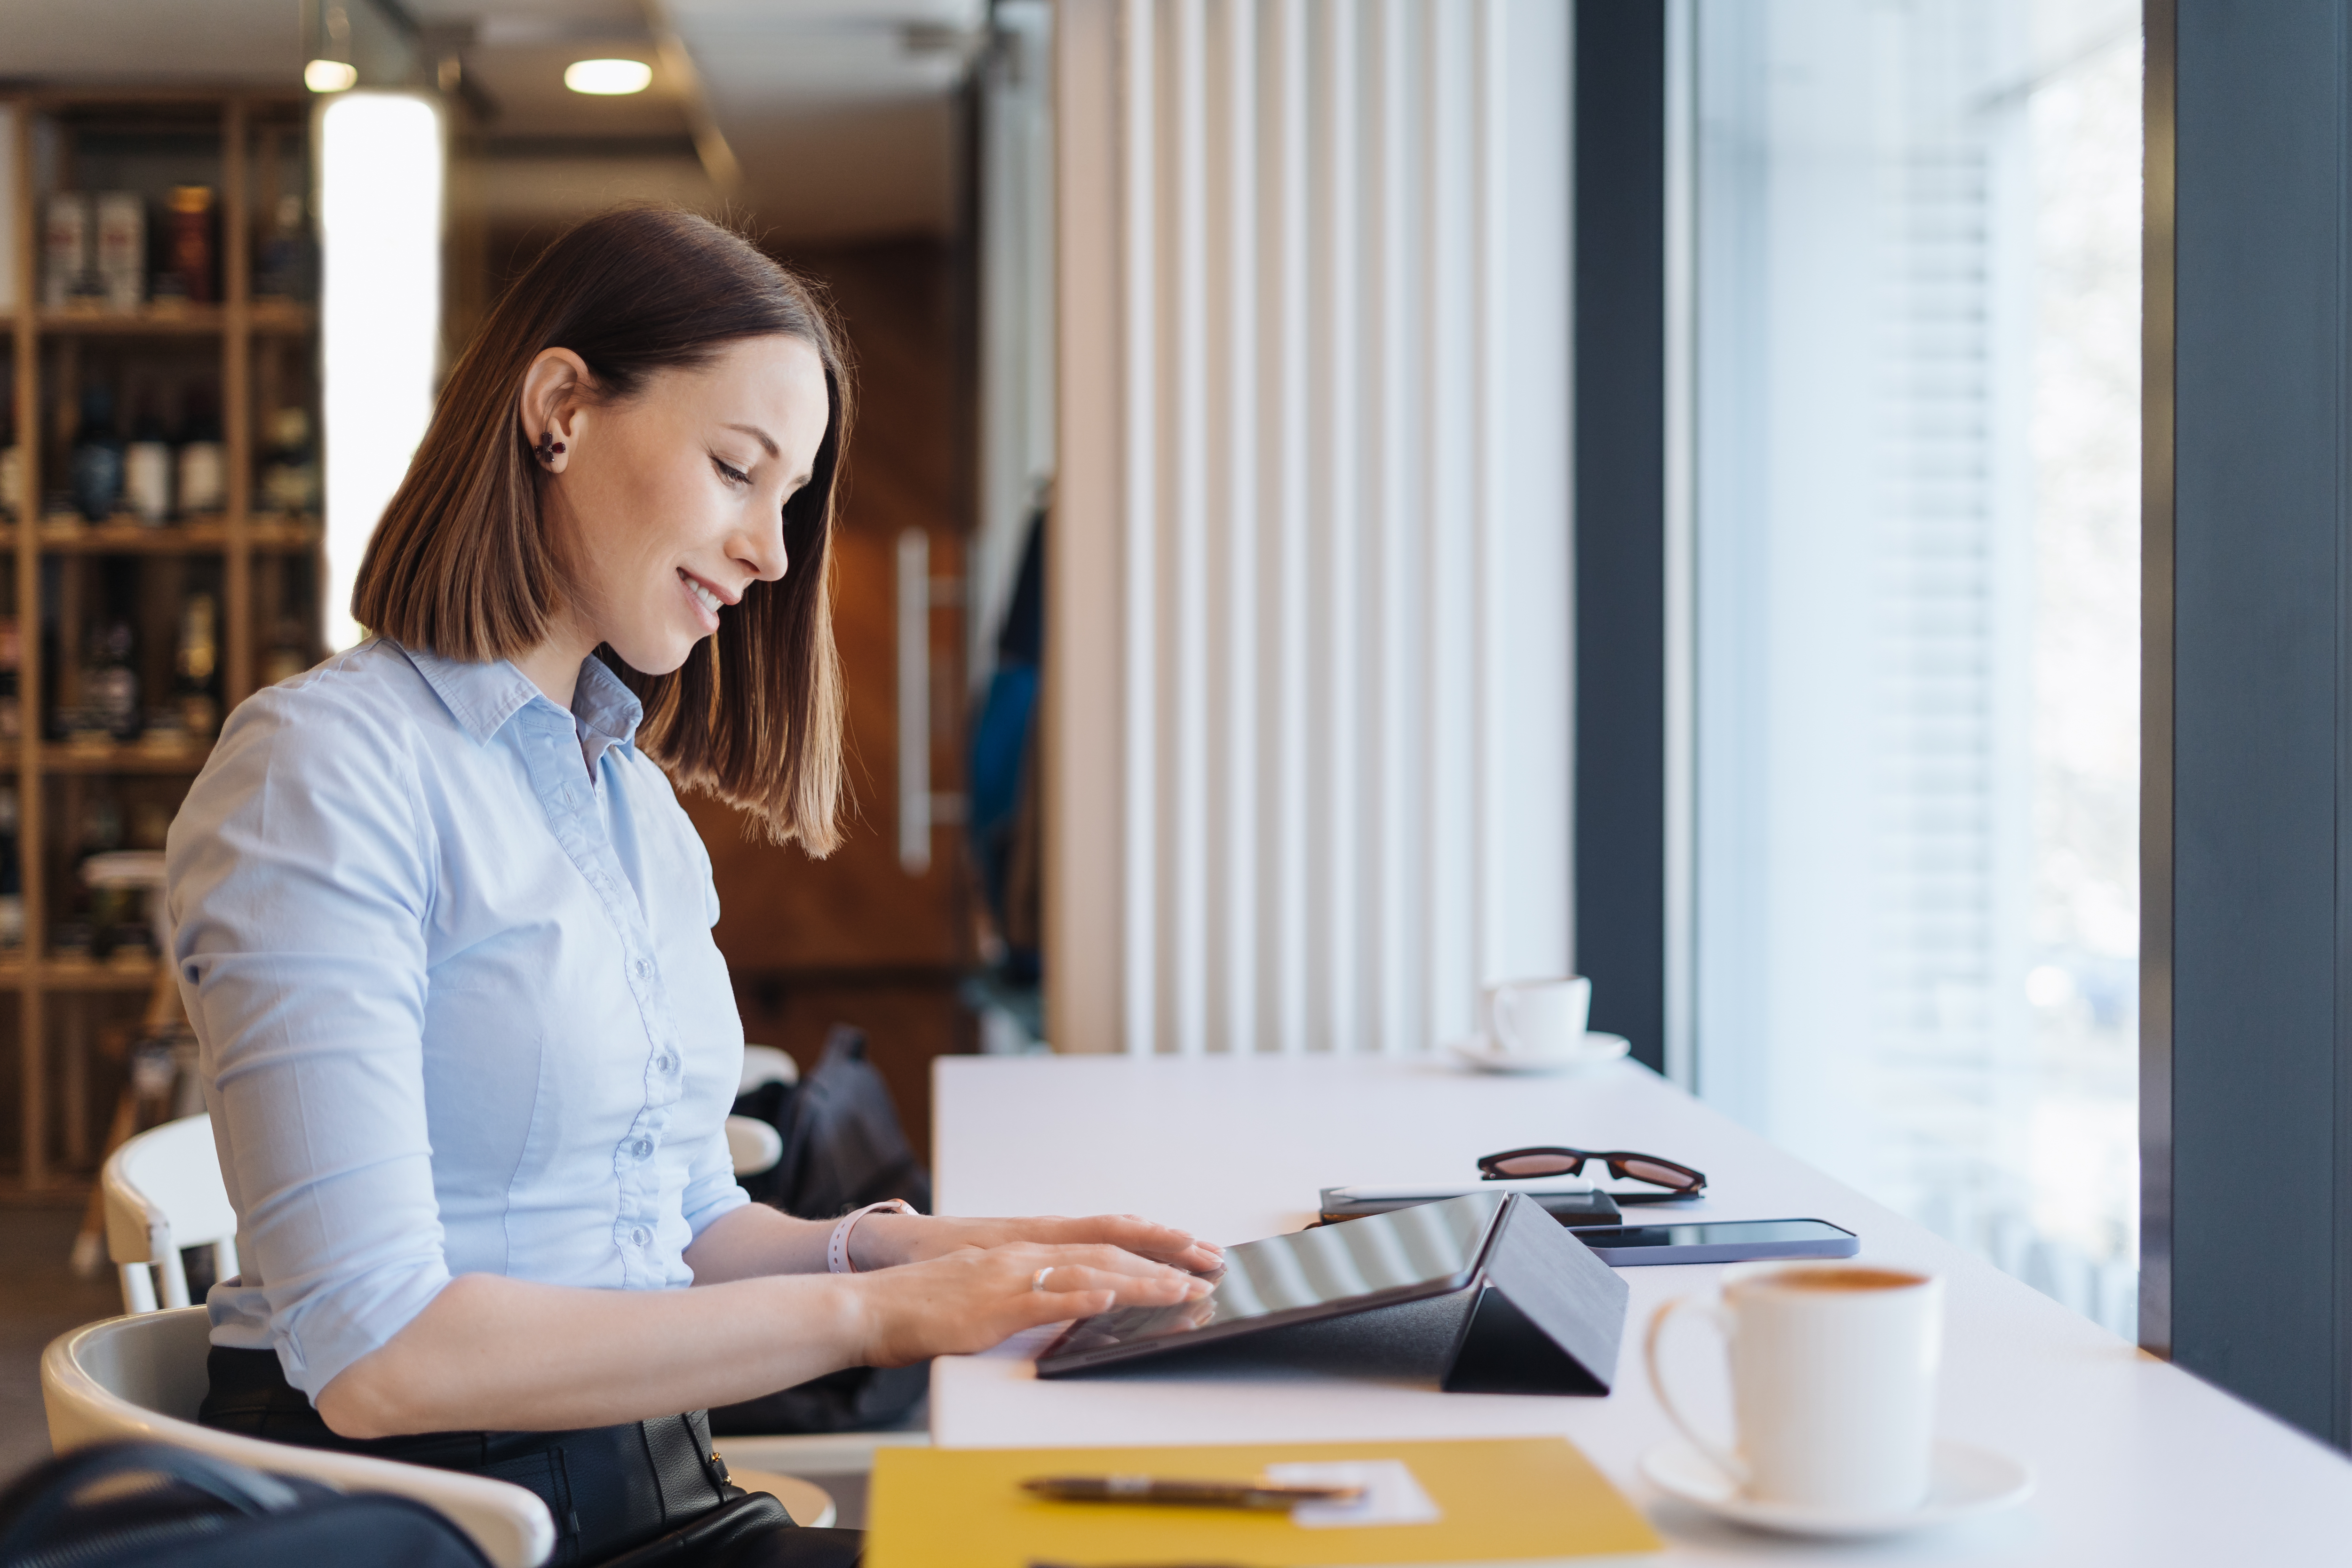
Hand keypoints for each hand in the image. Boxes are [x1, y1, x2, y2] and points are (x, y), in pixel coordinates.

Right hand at [852, 1212, 1223, 1274]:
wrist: (871, 1305)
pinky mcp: (995, 1304)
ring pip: (1091, 1269)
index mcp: (1024, 1247)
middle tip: (1208, 1267)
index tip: (1188, 1251)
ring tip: (1183, 1288)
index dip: (1147, 1243)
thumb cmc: (923, 1303)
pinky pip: (1048, 1297)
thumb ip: (1024, 1287)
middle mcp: (1024, 1253)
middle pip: (1108, 1248)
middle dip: (1163, 1257)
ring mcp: (1010, 1276)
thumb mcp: (983, 1287)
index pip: (1099, 1239)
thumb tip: (1065, 1296)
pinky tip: (1113, 1296)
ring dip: (1142, 1280)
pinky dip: (1084, 1295)